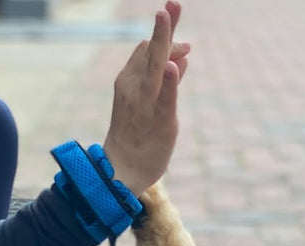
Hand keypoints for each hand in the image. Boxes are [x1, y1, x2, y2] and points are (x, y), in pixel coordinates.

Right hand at [102, 1, 188, 196]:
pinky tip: (176, 66)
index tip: (176, 23)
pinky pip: (165, 98)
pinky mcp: (159, 120)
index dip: (164, 35)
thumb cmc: (136, 137)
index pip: (147, 50)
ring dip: (162, 41)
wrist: (120, 170)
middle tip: (174, 2)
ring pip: (155, 67)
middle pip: (151, 50)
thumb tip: (183, 58)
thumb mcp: (151, 104)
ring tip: (168, 15)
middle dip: (163, 26)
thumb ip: (169, 82)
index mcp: (130, 80)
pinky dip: (170, 82)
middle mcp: (135, 87)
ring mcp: (145, 102)